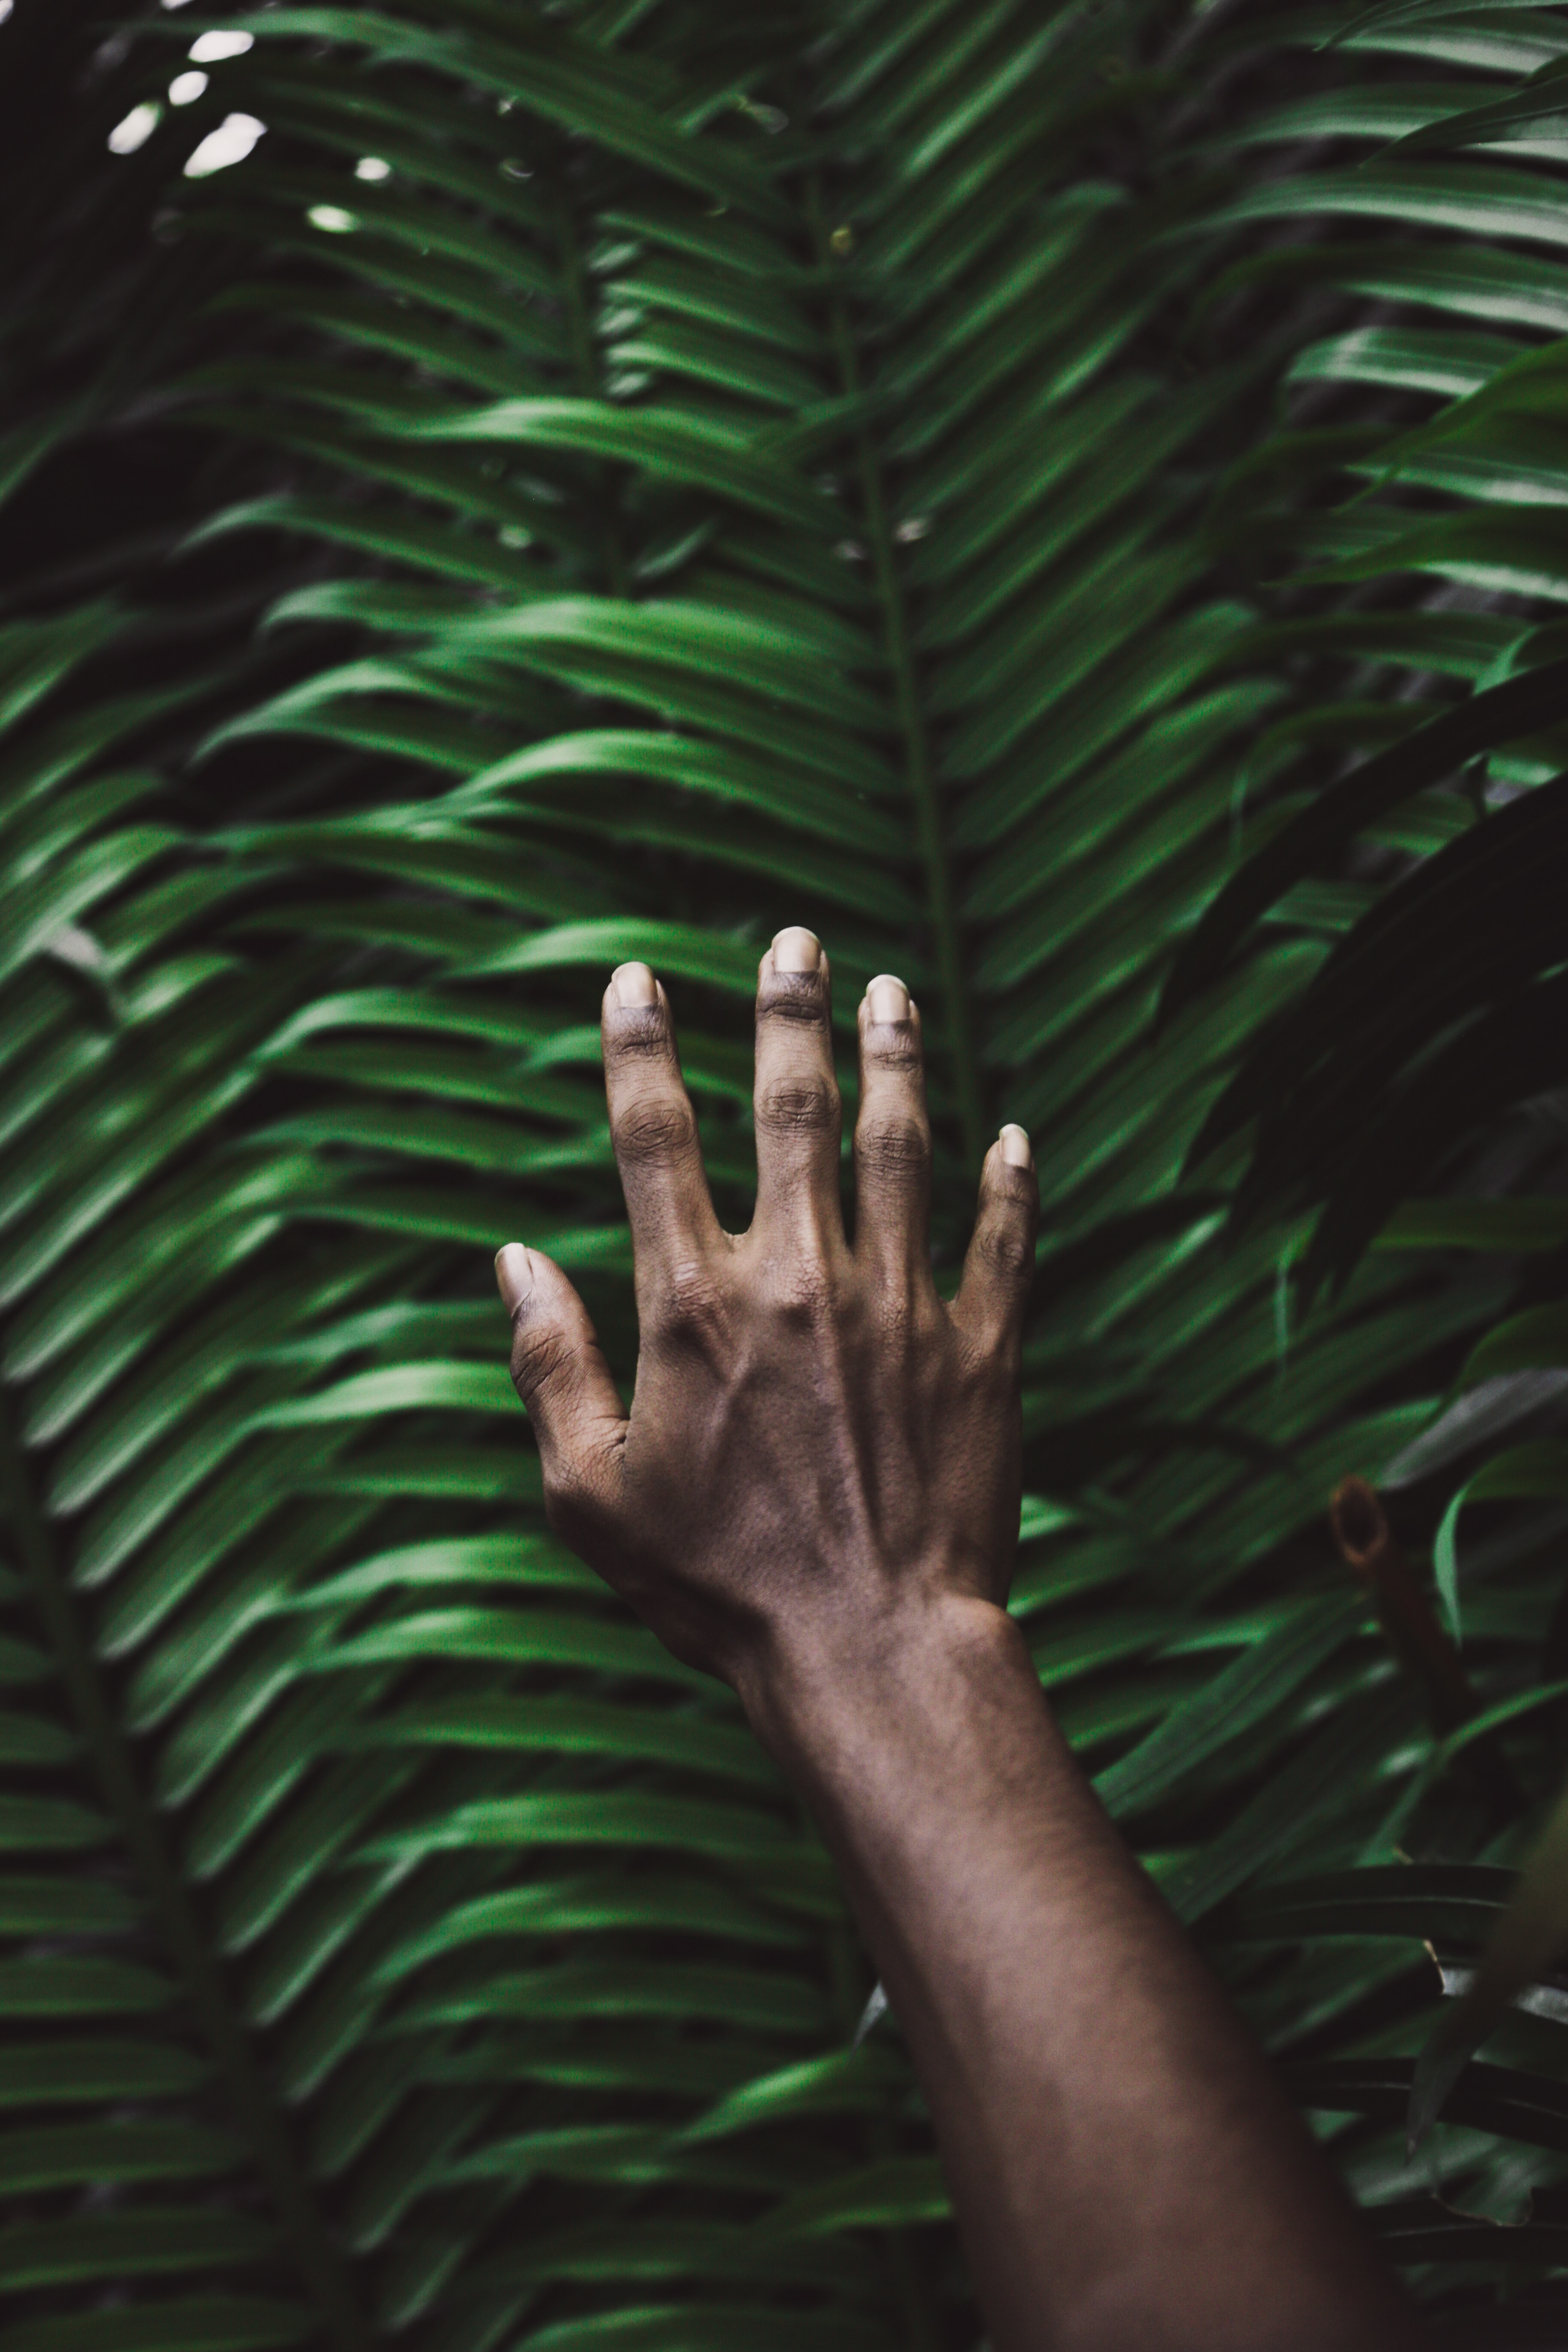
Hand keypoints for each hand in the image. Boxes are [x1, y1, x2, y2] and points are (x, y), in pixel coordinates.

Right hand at [494, 925, 1037, 1756]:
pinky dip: (1012, 1183)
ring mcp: (900, 1308)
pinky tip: (1016, 1134)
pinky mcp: (981, 1352)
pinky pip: (1004, 1241)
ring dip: (896, 1058)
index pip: (653, 1140)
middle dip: (789, 1012)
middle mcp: (797, 1279)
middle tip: (796, 941)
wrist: (869, 1650)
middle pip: (791, 1109)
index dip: (640, 1049)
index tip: (635, 980)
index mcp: (693, 1305)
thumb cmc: (714, 1585)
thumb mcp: (589, 1493)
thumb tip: (512, 1256)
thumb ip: (549, 1364)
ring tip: (893, 990)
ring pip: (901, 1147)